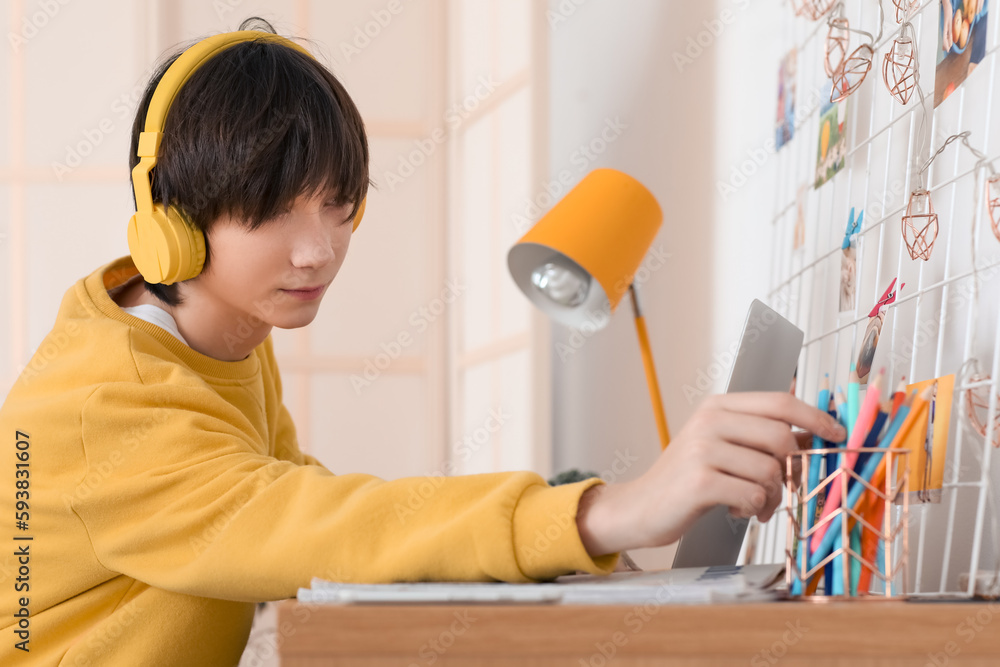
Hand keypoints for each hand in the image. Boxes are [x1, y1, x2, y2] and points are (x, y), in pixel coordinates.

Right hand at [575, 392, 845, 556]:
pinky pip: (752, 495)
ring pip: (770, 471)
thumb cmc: (686, 479)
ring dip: (772, 496)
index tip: (836, 434)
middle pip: (781, 436)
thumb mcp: (721, 447)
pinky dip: (754, 509)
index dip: (814, 417)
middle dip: (793, 468)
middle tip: (785, 486)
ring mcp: (702, 450)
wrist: (640, 507)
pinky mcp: (699, 482)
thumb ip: (761, 437)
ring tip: (756, 505)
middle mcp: (709, 422)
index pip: (779, 402)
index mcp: (717, 407)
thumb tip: (816, 436)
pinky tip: (737, 511)